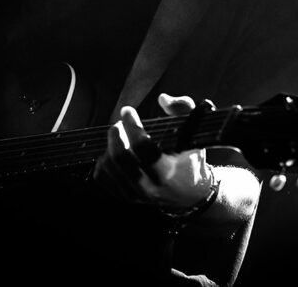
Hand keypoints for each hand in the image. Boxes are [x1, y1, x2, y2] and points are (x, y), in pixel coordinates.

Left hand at [92, 93, 215, 210]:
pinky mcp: (126, 198)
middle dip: (114, 136)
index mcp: (169, 172)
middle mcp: (151, 187)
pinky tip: (111, 154)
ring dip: (109, 148)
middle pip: (120, 159)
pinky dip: (102, 163)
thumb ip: (183, 110)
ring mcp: (137, 196)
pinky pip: (103, 179)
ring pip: (109, 168)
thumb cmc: (191, 160)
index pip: (143, 147)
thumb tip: (162, 99)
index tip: (128, 111)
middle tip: (118, 125)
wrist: (191, 194)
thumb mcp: (194, 134)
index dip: (132, 125)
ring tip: (118, 139)